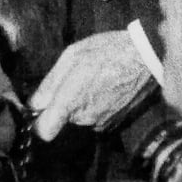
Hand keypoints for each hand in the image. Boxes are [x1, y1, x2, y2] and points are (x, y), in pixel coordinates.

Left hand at [30, 31, 155, 140]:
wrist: (146, 57)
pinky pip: (95, 116)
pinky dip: (97, 104)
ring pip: (79, 117)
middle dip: (64, 102)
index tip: (41, 107)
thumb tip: (34, 103)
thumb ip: (51, 82)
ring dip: (81, 102)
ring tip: (94, 79)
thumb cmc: (109, 51)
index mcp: (71, 100)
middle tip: (75, 79)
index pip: (43, 131)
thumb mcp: (74, 55)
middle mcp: (84, 117)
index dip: (38, 121)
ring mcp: (100, 122)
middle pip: (62, 119)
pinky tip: (106, 86)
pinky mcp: (113, 122)